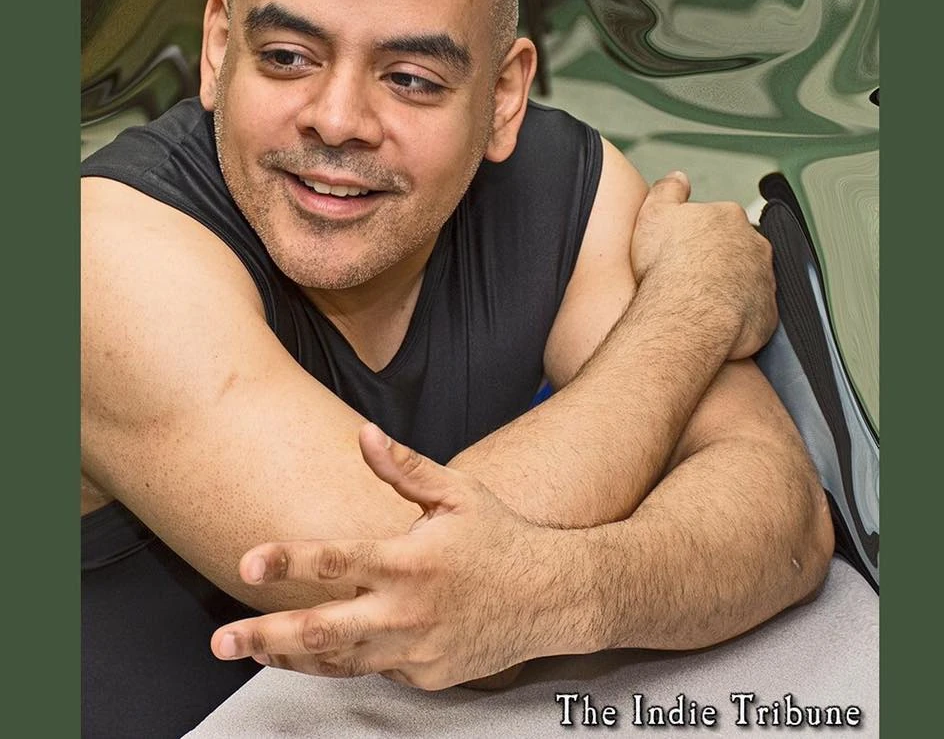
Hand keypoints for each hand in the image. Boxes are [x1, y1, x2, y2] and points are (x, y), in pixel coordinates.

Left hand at [211, 424, 581, 689]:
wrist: (553, 597)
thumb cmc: (501, 539)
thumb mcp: (458, 493)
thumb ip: (404, 469)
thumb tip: (364, 435)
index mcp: (414, 560)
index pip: (340, 560)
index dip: (291, 560)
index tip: (251, 562)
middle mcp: (410, 611)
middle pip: (325, 630)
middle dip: (267, 637)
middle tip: (222, 641)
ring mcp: (417, 650)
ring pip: (341, 661)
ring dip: (291, 657)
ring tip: (253, 653)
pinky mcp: (426, 676)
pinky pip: (373, 671)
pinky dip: (342, 660)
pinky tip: (316, 652)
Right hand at [630, 171, 776, 358]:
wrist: (686, 314)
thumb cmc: (668, 266)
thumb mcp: (654, 213)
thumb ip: (668, 190)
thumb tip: (678, 178)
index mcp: (729, 217)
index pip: (718, 220)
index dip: (697, 236)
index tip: (681, 250)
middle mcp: (754, 244)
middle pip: (737, 248)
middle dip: (718, 260)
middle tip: (689, 276)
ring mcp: (764, 279)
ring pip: (748, 279)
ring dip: (730, 287)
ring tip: (699, 301)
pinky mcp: (767, 312)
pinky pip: (753, 311)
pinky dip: (736, 314)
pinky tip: (712, 320)